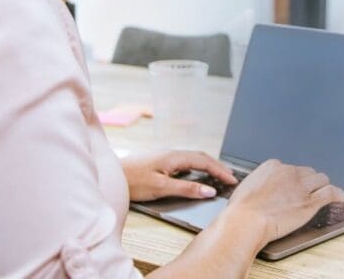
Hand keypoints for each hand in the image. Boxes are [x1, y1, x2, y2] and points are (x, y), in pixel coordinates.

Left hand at [122, 150, 237, 201]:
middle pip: (201, 157)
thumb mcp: (161, 187)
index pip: (204, 161)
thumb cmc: (133, 180)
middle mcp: (171, 153)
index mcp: (174, 157)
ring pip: (193, 158)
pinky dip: (197, 168)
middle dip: (217, 166)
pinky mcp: (160, 162)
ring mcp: (166, 156)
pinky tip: (197, 175)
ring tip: (219, 176)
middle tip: (230, 178)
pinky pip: (185, 162)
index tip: (232, 180)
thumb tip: (208, 190)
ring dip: (208, 166)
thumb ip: (186, 189)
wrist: (111, 175)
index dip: (220, 170)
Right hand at [226, 159, 343, 248]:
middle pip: (307, 172)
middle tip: (307, 192)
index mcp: (273, 166)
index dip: (293, 179)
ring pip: (321, 179)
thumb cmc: (242, 210)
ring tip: (324, 193)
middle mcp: (289, 172)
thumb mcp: (247, 187)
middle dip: (308, 182)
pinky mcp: (310, 202)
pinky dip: (338, 194)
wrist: (246, 221)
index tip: (292, 187)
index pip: (290, 168)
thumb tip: (262, 189)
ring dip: (322, 186)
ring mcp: (301, 186)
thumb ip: (260, 184)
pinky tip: (340, 198)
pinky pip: (331, 193)